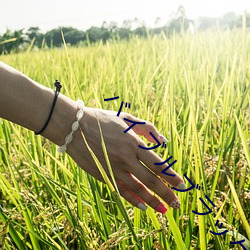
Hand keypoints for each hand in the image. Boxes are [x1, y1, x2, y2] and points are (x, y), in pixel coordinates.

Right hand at [67, 107, 184, 212]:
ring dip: (153, 200)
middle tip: (177, 203)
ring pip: (138, 189)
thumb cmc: (102, 120)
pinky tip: (143, 207)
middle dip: (166, 193)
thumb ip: (147, 128)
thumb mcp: (126, 118)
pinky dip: (133, 200)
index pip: (158, 164)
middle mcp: (127, 158)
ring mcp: (114, 168)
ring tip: (164, 210)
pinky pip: (122, 190)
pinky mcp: (104, 175)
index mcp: (134, 143)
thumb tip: (163, 141)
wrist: (75, 128)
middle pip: (151, 180)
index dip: (171, 176)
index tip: (181, 184)